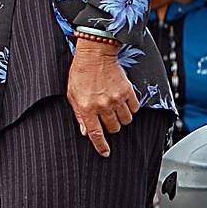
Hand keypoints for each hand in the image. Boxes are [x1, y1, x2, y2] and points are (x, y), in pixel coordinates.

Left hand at [67, 38, 139, 155]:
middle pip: (113, 128)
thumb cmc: (80, 73)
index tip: (105, 153)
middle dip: (111, 127)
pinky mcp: (128, 92)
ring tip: (114, 109)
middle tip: (107, 117)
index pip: (95, 134)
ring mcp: (116, 99)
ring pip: (125, 121)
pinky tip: (123, 102)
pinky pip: (134, 109)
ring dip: (121, 118)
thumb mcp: (72, 95)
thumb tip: (85, 131)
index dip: (101, 146)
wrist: (95, 54)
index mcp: (86, 107)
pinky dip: (130, 108)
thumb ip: (79, 114)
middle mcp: (102, 105)